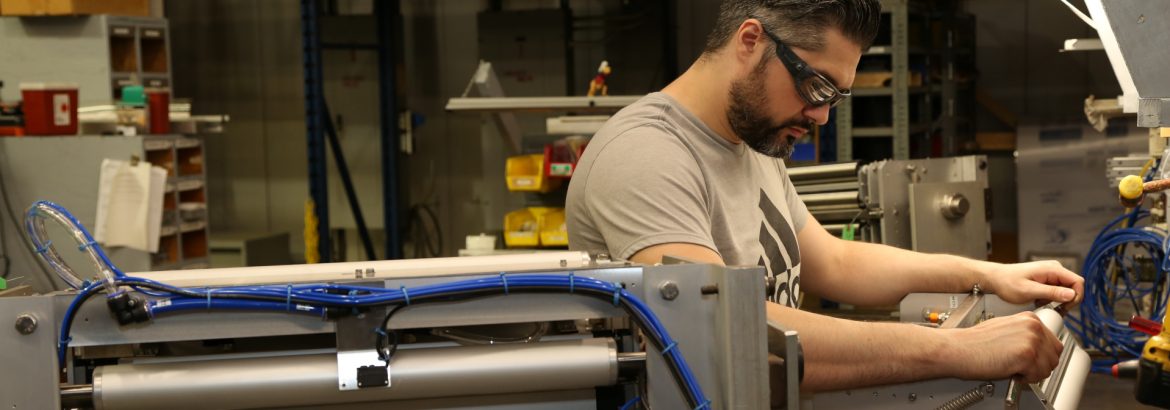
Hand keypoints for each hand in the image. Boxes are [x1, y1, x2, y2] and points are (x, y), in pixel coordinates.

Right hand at [945, 312, 1062, 382]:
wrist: (958, 348)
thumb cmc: (974, 342)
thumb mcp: (1004, 329)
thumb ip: (1024, 334)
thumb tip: (1037, 347)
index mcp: (1029, 318)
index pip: (1053, 342)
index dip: (1043, 356)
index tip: (1034, 360)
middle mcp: (1033, 327)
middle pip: (1055, 355)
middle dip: (1041, 365)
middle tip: (1023, 367)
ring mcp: (1031, 340)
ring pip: (1048, 367)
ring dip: (1033, 373)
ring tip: (1014, 368)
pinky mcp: (1027, 355)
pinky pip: (1037, 376)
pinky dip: (1025, 379)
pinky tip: (1010, 371)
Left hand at [984, 261, 1083, 309]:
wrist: (995, 279)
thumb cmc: (1007, 282)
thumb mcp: (1029, 291)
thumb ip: (1051, 293)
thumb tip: (1071, 295)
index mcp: (1053, 269)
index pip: (1078, 282)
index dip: (1076, 297)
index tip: (1065, 307)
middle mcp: (1054, 269)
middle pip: (1073, 287)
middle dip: (1066, 301)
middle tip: (1053, 309)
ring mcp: (1051, 274)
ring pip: (1065, 291)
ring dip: (1056, 301)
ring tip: (1040, 303)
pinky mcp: (1047, 280)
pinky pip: (1057, 291)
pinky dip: (1050, 299)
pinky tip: (1038, 301)